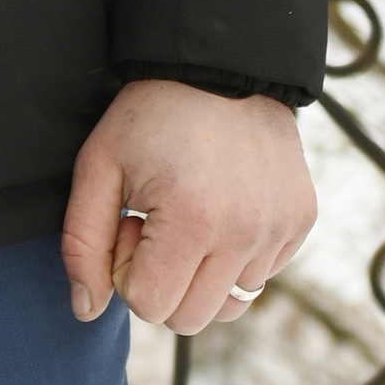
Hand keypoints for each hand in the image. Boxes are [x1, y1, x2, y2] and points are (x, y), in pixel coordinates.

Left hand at [61, 78, 316, 336]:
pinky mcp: (301, 221)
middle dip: (162, 283)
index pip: (149, 306)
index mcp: (192, 221)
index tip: (131, 222)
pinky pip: (261, 276)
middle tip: (156, 223)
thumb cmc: (149, 115)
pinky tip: (221, 207)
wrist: (220, 65)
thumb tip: (86, 312)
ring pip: (229, 304)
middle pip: (190, 319)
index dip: (127, 270)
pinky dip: (235, 257)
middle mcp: (245, 234)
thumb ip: (83, 244)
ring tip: (189, 216)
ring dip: (201, 274)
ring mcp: (279, 229)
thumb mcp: (98, 166)